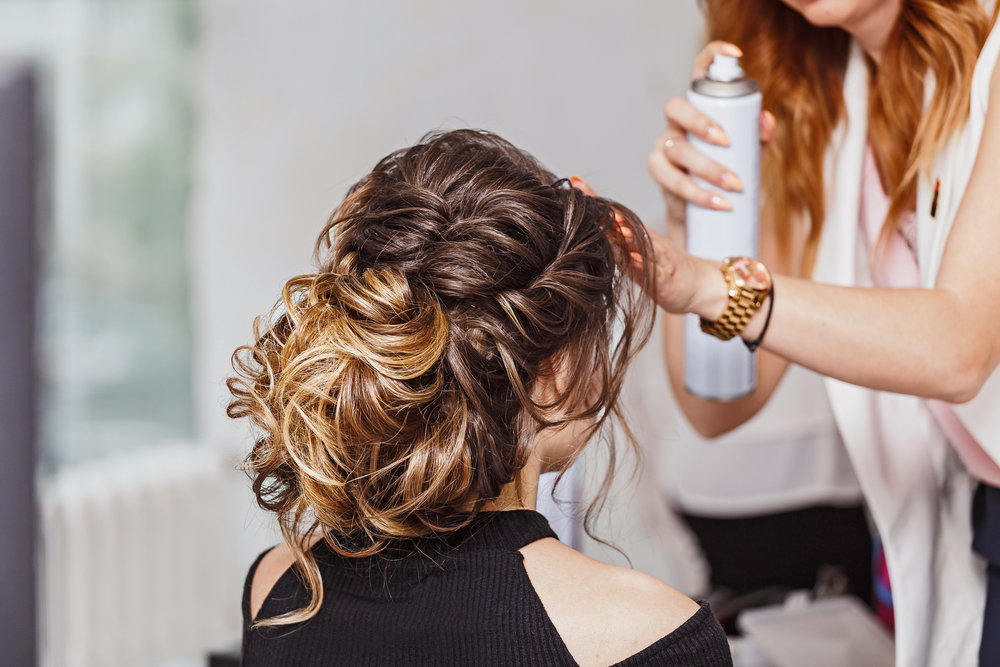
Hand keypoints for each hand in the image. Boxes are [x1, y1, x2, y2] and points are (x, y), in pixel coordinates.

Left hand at [569, 176, 728, 319]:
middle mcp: (644, 242)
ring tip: (611, 224)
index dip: (594, 202)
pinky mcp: (666, 278)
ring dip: (625, 234)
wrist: (700, 285)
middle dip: (605, 212)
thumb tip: (584, 228)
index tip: (576, 184)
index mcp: (634, 236)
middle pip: (623, 223)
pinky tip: (634, 260)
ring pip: (640, 243)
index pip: (611, 216)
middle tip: (586, 198)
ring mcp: (657, 258)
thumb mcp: (634, 253)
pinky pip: (655, 270)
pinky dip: (644, 265)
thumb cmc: (662, 268)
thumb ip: (612, 240)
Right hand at [647, 41, 776, 212]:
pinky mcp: (659, 174)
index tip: (736, 55)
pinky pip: (672, 181)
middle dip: (700, 123)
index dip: (713, 56)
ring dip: (707, 167)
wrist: (708, 213)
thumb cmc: (728, 172)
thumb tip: (765, 119)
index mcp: (699, 106)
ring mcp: (664, 147)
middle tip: (727, 142)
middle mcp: (676, 122)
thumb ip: (760, 135)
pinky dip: (697, 193)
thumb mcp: (750, 151)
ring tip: (733, 185)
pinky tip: (717, 202)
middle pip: (675, 108)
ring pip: (676, 149)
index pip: (700, 71)